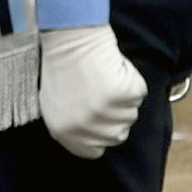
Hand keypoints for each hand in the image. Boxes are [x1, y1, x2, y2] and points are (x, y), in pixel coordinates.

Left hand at [38, 22, 146, 159]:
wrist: (71, 39)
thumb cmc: (61, 67)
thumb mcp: (53, 104)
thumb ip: (70, 126)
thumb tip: (90, 138)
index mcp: (64, 133)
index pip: (93, 152)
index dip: (99, 135)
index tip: (100, 120)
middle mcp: (86, 128)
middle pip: (117, 135)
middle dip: (114, 116)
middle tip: (104, 93)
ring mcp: (106, 113)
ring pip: (130, 115)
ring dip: (123, 99)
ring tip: (105, 78)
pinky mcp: (124, 95)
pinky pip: (138, 94)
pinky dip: (131, 81)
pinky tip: (114, 69)